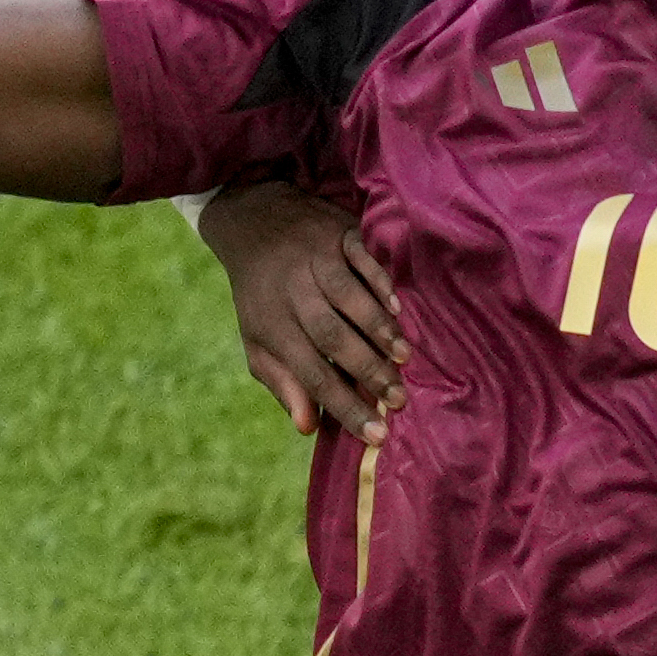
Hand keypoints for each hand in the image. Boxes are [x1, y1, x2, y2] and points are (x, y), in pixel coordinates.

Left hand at [193, 183, 408, 443]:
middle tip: (399, 400)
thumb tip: (307, 427)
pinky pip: (362, 259)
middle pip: (333, 338)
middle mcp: (294, 294)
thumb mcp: (259, 341)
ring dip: (379, 329)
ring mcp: (316, 262)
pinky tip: (398, 307)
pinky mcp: (337, 234)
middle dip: (368, 371)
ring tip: (404, 359)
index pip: (312, 373)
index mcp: (274, 326)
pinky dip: (380, 282)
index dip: (344, 405)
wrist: (252, 221)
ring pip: (350, 299)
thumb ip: (283, 383)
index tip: (377, 434)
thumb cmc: (261, 294)